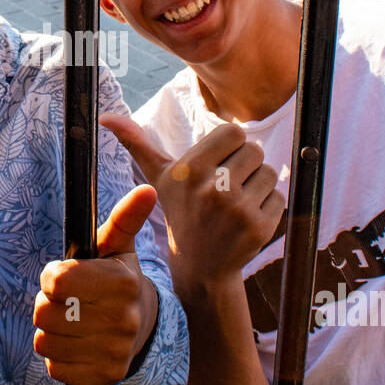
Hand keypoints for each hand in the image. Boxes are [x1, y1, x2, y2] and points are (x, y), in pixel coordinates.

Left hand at [32, 184, 159, 384]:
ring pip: (44, 341)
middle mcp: (122, 320)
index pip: (55, 280)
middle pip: (43, 312)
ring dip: (51, 330)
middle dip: (49, 303)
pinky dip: (58, 356)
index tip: (67, 275)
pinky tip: (78, 344)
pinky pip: (54, 367)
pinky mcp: (104, 377)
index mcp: (121, 283)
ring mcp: (114, 352)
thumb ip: (125, 218)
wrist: (144, 327)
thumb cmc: (117, 279)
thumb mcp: (118, 247)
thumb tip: (148, 189)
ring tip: (73, 321)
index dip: (53, 275)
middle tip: (70, 301)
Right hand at [100, 114, 282, 295]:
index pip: (233, 132)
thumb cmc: (180, 212)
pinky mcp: (259, 227)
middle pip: (254, 150)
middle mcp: (213, 188)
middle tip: (227, 187)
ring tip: (236, 203)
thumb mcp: (158, 179)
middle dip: (244, 165)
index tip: (217, 166)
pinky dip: (268, 206)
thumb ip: (137, 144)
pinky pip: (278, 196)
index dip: (229, 147)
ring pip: (268, 172)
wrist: (200, 267)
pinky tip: (246, 219)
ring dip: (257, 185)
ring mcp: (238, 209)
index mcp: (190, 170)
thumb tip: (105, 117)